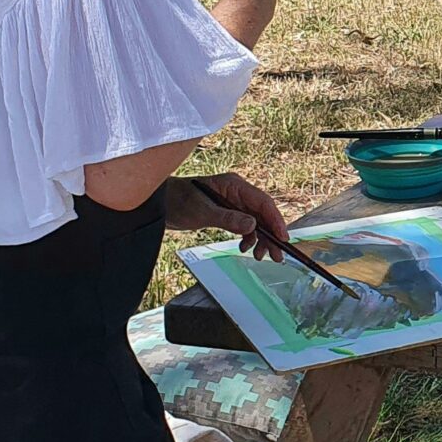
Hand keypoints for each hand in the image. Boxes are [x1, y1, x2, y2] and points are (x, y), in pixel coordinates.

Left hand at [163, 172, 289, 260]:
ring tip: (260, 256)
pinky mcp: (227, 213)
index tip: (282, 238)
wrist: (159, 204)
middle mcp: (238, 193)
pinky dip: (248, 238)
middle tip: (277, 255)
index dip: (276, 220)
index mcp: (235, 185)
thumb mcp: (202, 211)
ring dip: (260, 239)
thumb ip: (228, 219)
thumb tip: (252, 226)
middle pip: (262, 214)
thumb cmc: (177, 201)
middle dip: (271, 234)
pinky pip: (245, 226)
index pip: (263, 202)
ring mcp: (233, 203)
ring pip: (256, 222)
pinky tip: (244, 248)